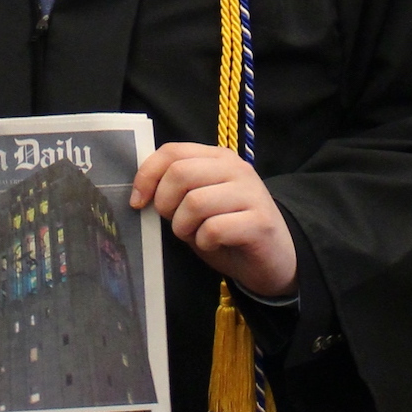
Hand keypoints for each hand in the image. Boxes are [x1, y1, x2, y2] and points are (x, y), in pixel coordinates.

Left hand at [130, 143, 296, 299]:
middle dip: (165, 204)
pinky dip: (204, 242)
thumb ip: (175, 190)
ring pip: (195, 202)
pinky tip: (214, 244)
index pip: (172, 151)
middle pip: (180, 173)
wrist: (273, 259)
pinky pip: (213, 229)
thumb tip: (139, 191)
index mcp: (218, 158)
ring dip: (184, 227)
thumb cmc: (228, 230)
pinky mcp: (260, 222)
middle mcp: (236, 169)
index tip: (138, 202)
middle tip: (175, 223)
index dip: (147, 176)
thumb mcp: (197, 204)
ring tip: (196, 235)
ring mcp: (251, 194)